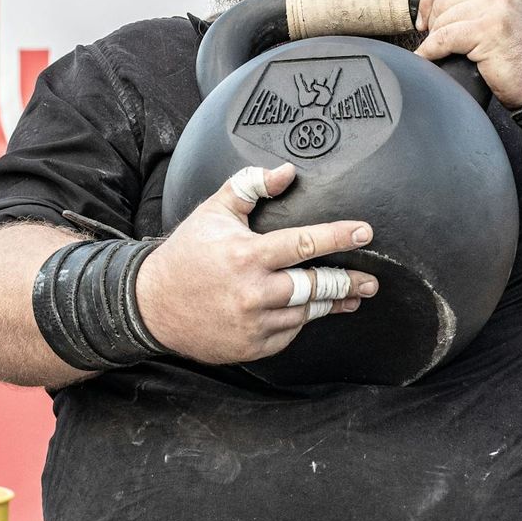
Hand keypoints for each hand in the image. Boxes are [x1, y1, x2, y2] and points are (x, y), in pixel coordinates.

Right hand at [135, 164, 377, 363]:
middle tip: (371, 280)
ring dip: (331, 303)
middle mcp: (253, 292)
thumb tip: (286, 173)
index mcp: (247, 255)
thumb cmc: (187, 254)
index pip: (304, 243)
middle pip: (315, 286)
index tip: (364, 232)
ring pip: (306, 313)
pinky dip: (300, 320)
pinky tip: (308, 310)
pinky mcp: (251, 347)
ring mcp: (253, 324)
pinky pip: (288, 334)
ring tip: (351, 296)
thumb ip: (250, 186)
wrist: (150, 306)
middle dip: (348, 282)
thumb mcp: (214, 211)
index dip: (338, 236)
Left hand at [413, 0, 521, 107]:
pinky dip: (431, 50)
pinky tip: (430, 58)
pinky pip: (444, 38)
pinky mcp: (488, 31)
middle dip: (432, 22)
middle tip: (434, 41)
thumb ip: (483, 1)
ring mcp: (496, 7)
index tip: (424, 18)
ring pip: (443, 19)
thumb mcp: (509, 13)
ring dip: (434, 39)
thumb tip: (441, 4)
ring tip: (438, 52)